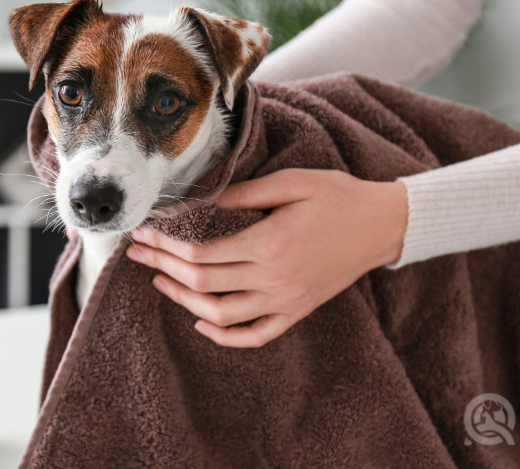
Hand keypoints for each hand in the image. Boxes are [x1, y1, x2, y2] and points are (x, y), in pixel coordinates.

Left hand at [125, 169, 407, 347]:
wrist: (383, 225)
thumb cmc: (337, 196)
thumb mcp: (290, 183)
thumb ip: (242, 195)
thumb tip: (200, 203)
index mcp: (269, 243)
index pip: (200, 254)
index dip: (165, 246)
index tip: (143, 233)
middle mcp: (274, 278)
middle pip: (202, 283)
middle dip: (161, 267)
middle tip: (136, 254)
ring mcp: (286, 301)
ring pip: (221, 315)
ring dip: (183, 300)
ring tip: (159, 282)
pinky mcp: (297, 311)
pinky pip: (256, 335)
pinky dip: (225, 336)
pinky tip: (202, 322)